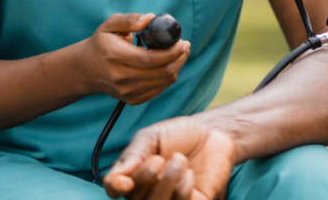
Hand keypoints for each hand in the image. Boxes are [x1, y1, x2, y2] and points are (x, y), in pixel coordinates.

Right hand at [80, 13, 190, 104]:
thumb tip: (151, 18)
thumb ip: (130, 20)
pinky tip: (167, 66)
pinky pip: (158, 90)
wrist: (86, 69)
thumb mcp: (110, 24)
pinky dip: (167, 78)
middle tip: (185, 46)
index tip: (183, 42)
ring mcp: (126, 91)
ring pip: (163, 82)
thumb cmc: (101, 43)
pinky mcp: (131, 99)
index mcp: (115, 56)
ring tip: (178, 54)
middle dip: (179, 59)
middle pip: (161, 72)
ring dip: (176, 67)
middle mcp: (121, 77)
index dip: (171, 52)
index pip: (150, 59)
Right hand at [104, 117, 236, 199]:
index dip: (115, 188)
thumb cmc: (180, 135)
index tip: (125, 182)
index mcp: (133, 174)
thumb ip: (134, 154)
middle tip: (159, 160)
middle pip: (135, 199)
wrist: (213, 134)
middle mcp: (147, 191)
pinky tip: (189, 175)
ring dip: (166, 183)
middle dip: (146, 179)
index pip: (114, 189)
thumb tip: (115, 178)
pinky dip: (183, 190)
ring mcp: (168, 199)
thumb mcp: (153, 136)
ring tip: (180, 160)